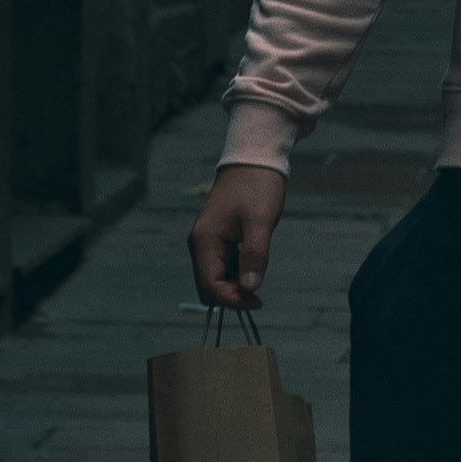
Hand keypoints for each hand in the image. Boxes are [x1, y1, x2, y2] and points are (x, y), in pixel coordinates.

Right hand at [190, 159, 284, 306]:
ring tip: (257, 277)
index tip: (258, 301)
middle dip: (231, 296)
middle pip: (208, 286)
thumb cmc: (258, 187)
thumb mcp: (261, 222)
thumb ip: (255, 255)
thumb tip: (250, 288)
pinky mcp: (215, 239)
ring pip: (213, 278)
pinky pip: (220, 266)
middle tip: (258, 296)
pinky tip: (252, 267)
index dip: (232, 300)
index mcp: (204, 241)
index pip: (210, 286)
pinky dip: (234, 274)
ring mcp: (205, 241)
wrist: (253, 159)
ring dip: (233, 286)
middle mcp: (199, 244)